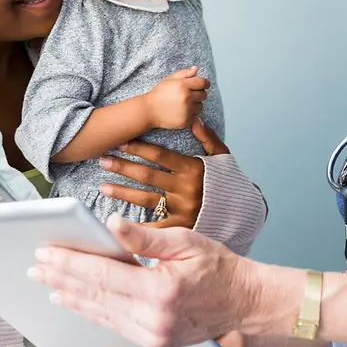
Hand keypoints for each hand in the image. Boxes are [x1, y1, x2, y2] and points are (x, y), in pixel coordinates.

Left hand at [34, 215, 251, 346]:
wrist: (246, 306)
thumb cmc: (220, 268)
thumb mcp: (187, 242)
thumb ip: (145, 237)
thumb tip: (108, 224)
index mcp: (160, 291)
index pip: (102, 275)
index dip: (70, 264)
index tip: (45, 253)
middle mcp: (153, 320)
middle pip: (94, 297)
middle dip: (61, 280)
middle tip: (34, 266)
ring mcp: (154, 338)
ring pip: (99, 315)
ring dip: (69, 297)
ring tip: (46, 283)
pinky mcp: (155, 345)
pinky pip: (112, 326)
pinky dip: (89, 312)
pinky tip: (73, 302)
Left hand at [98, 119, 228, 227]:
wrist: (243, 214)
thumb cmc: (229, 183)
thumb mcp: (223, 157)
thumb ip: (208, 138)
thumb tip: (194, 118)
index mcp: (194, 169)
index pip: (161, 156)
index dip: (139, 148)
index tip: (121, 142)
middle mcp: (186, 189)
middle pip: (148, 176)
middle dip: (123, 167)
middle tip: (103, 160)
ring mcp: (183, 210)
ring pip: (146, 199)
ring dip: (122, 192)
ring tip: (102, 186)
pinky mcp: (181, 228)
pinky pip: (155, 228)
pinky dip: (136, 226)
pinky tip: (117, 222)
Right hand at [142, 67, 208, 129]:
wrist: (149, 110)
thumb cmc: (159, 94)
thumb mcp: (169, 79)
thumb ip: (184, 73)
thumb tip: (197, 69)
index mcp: (183, 85)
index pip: (203, 83)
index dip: (204, 83)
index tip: (203, 85)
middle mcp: (186, 97)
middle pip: (203, 95)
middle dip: (198, 94)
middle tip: (188, 95)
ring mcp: (186, 110)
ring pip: (200, 106)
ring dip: (195, 105)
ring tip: (183, 104)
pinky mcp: (186, 120)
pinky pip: (195, 116)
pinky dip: (190, 114)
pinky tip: (181, 111)